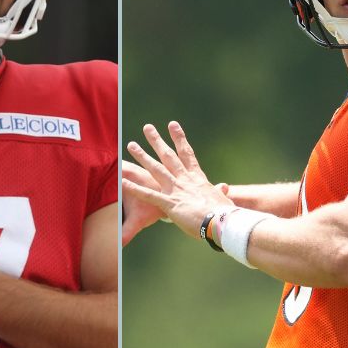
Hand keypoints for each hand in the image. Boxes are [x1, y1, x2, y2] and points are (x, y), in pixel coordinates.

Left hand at [122, 121, 232, 240]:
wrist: (224, 222)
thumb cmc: (225, 214)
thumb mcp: (222, 199)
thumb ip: (219, 191)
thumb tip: (225, 187)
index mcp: (198, 179)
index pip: (187, 154)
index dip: (179, 139)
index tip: (172, 125)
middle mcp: (185, 180)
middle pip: (169, 156)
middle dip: (157, 141)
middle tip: (147, 127)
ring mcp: (177, 190)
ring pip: (156, 169)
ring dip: (143, 157)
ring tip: (131, 145)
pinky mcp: (170, 203)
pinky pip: (148, 195)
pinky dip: (134, 188)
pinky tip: (122, 181)